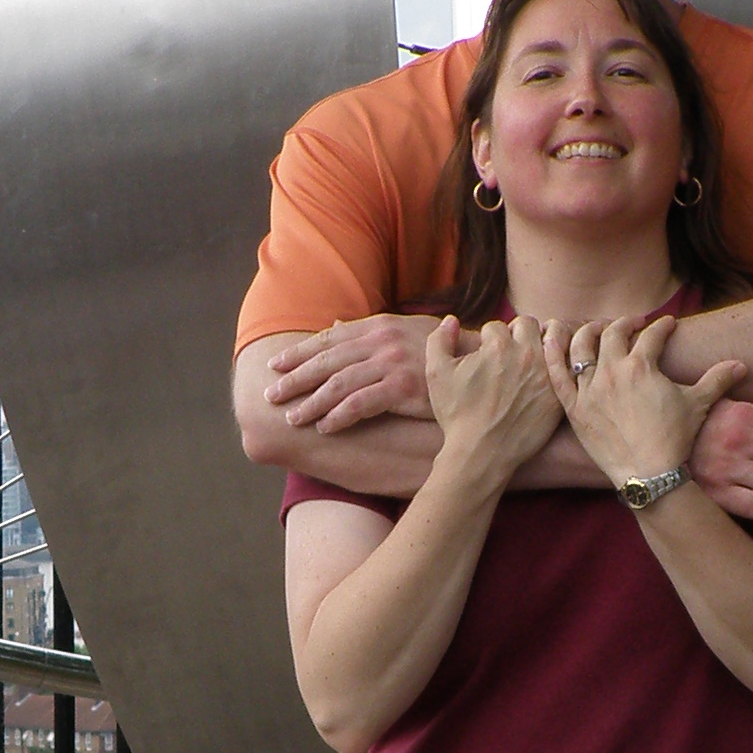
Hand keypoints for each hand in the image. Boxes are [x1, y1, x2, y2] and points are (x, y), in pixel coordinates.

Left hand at [265, 315, 437, 434]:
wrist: (481, 366)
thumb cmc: (442, 352)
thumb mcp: (404, 332)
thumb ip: (368, 332)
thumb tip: (332, 327)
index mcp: (380, 326)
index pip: (329, 339)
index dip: (299, 352)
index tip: (276, 365)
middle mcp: (382, 341)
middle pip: (327, 361)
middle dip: (295, 378)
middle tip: (271, 395)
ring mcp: (393, 363)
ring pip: (338, 384)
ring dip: (311, 402)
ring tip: (293, 417)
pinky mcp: (403, 387)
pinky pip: (361, 404)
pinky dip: (339, 416)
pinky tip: (324, 427)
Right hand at [424, 315, 562, 485]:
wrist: (482, 452)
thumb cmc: (457, 414)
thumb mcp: (436, 373)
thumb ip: (439, 340)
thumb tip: (451, 320)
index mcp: (498, 345)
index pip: (496, 326)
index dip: (488, 339)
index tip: (486, 355)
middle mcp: (526, 354)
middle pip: (528, 325)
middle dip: (516, 335)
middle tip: (510, 353)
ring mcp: (546, 373)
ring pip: (553, 339)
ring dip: (542, 343)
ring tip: (532, 358)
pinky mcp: (558, 393)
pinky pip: (567, 365)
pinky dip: (559, 364)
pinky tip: (548, 374)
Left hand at [542, 315, 747, 489]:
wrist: (649, 474)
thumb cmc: (674, 438)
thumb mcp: (699, 404)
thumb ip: (717, 379)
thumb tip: (742, 364)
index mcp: (642, 366)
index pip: (652, 335)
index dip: (662, 327)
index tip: (667, 325)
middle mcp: (612, 372)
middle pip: (613, 333)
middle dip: (625, 324)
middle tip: (634, 325)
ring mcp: (589, 389)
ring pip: (581, 346)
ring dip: (589, 331)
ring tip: (598, 330)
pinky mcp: (573, 407)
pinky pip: (556, 373)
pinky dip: (553, 352)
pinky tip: (553, 338)